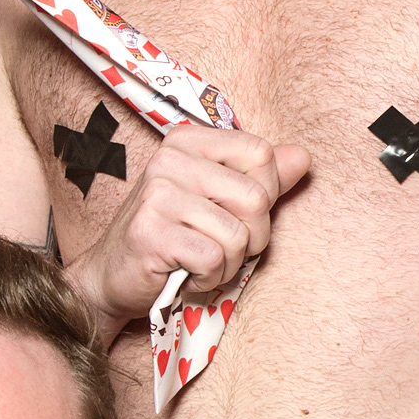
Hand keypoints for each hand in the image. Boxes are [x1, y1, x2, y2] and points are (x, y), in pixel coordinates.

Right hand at [69, 122, 308, 338]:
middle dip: (251, 238)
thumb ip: (263, 179)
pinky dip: (209, 277)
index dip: (265, 195)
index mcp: (189, 141)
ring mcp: (156, 192)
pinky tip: (184, 273)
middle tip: (218, 247)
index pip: (261, 154)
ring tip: (198, 260)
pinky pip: (214, 258)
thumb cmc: (175, 238)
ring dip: (228, 263)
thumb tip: (303, 156)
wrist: (115, 277)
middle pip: (256, 198)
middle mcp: (170, 159)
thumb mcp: (221, 203)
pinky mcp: (150, 230)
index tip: (235, 214)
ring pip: (237, 234)